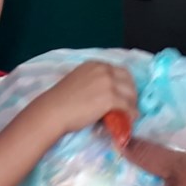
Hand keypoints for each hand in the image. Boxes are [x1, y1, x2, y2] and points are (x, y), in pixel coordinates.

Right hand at [21, 61, 138, 137]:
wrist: (53, 110)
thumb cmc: (61, 99)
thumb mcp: (79, 81)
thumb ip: (93, 82)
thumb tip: (105, 94)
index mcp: (95, 64)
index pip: (119, 71)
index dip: (124, 84)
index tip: (124, 94)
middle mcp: (104, 69)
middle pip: (128, 80)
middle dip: (131, 93)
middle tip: (129, 105)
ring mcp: (108, 83)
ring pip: (130, 94)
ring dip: (132, 105)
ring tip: (129, 115)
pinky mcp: (110, 98)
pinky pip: (128, 107)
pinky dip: (130, 114)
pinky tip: (128, 120)